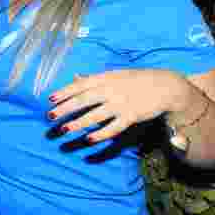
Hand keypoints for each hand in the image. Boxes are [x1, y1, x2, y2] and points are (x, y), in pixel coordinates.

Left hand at [48, 69, 191, 142]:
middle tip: (50, 116)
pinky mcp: (132, 116)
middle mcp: (111, 90)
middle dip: (65, 108)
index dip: (64, 92)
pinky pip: (113, 127)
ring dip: (78, 123)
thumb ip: (94, 79)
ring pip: (96, 115)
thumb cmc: (135, 80)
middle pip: (84, 99)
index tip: (50, 99)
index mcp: (105, 78)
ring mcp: (121, 103)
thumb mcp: (113, 75)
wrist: (165, 86)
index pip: (80, 85)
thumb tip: (75, 77)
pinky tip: (88, 140)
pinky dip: (100, 134)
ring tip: (64, 129)